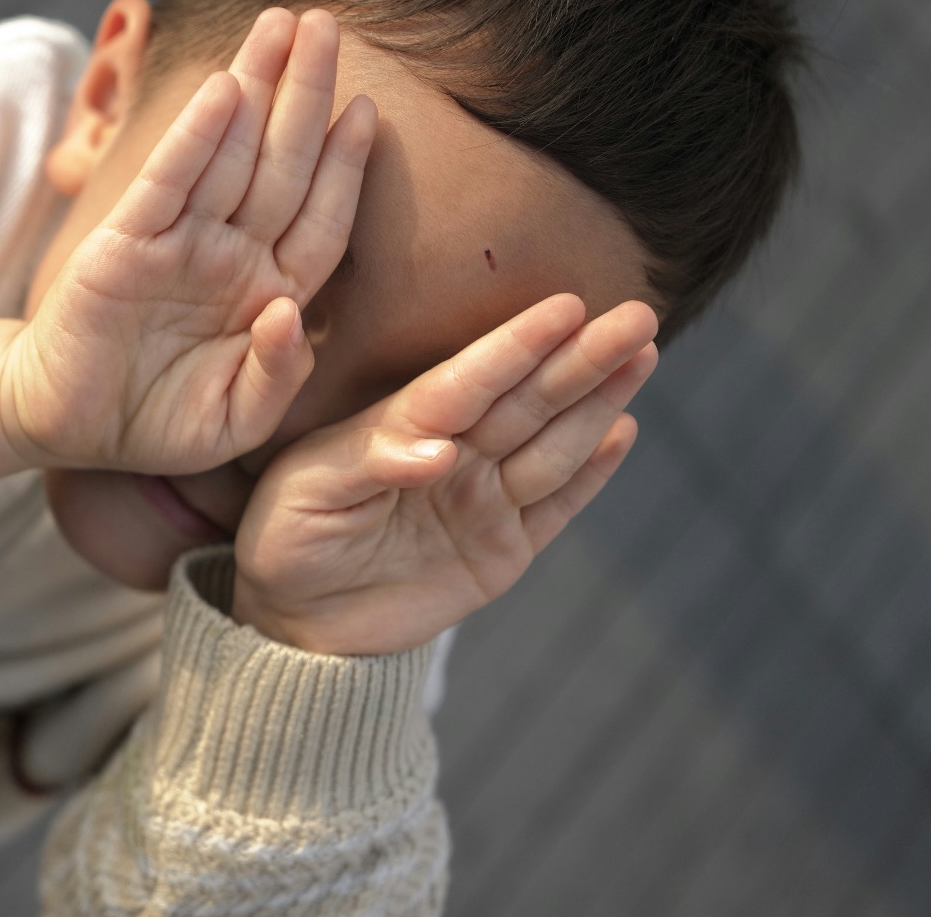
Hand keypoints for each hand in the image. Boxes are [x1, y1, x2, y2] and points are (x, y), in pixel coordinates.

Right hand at [0, 8, 376, 474]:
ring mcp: (177, 244)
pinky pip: (168, 183)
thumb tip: (289, 313)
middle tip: (326, 22)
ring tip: (281, 24)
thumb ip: (277, 374)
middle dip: (305, 92)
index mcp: (268, 291)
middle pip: (281, 163)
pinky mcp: (124, 245)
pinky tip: (221, 89)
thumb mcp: (236, 420)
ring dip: (256, 87)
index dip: (344, 165)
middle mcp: (229, 255)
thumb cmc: (159, 424)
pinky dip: (194, 138)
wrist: (68, 431)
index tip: (366, 109)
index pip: (319, 217)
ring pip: (229, 154)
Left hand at [230, 295, 659, 655]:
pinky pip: (556, 505)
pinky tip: (624, 430)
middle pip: (527, 399)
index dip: (518, 344)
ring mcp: (482, 500)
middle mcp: (453, 453)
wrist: (297, 622)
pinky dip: (592, 472)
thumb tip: (440, 451)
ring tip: (643, 354)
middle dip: (582, 358)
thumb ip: (372, 462)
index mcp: (402, 427)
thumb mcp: (308, 495)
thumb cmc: (288, 540)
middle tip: (639, 314)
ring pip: (553, 443)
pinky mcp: (503, 549)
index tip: (567, 307)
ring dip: (599, 400)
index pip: (470, 379)